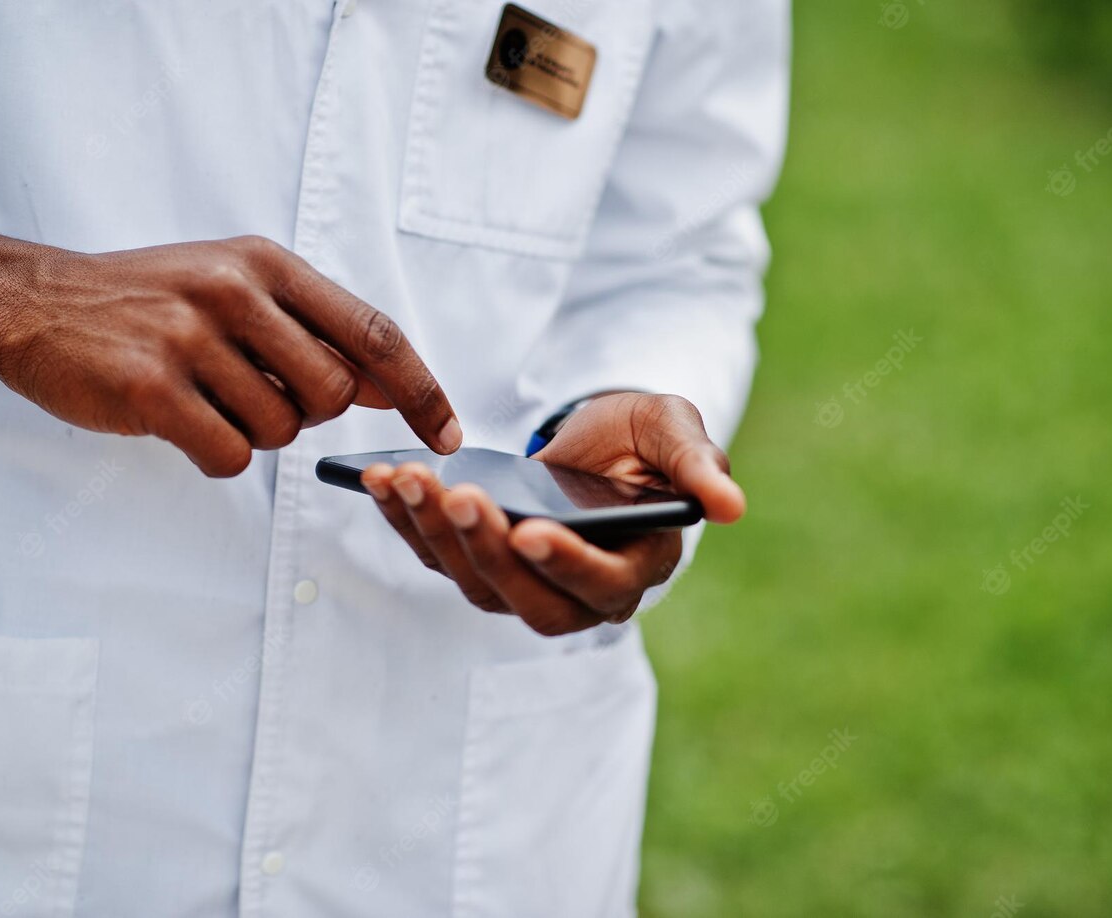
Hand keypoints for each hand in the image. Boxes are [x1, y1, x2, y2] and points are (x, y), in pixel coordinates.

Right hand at [0, 213, 460, 475]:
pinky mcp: (151, 385)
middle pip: (334, 394)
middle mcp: (237, 291)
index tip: (449, 434)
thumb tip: (394, 388)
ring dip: (252, 433)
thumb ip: (315, 332)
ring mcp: (192, 336)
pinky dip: (215, 455)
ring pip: (281, 431)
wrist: (32, 300)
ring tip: (203, 398)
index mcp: (268, 264)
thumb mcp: (237, 288)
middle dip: (306, 413)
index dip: (422, 391)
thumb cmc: (148, 301)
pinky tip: (180, 423)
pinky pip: (230, 456)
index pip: (375, 334)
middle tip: (252, 393)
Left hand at [360, 393, 744, 635]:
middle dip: (487, 551)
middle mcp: (576, 594)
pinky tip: (380, 479)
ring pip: (475, 584)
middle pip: (527, 600)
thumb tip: (732, 505)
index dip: (567, 564)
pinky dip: (404, 520)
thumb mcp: (675, 433)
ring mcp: (522, 583)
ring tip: (408, 479)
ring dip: (437, 534)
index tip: (532, 530)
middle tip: (461, 496)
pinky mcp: (478, 562)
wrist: (598, 441)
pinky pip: (438, 554)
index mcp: (634, 569)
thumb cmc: (644, 439)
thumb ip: (699, 465)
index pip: (602, 586)